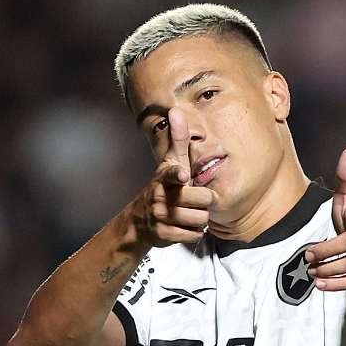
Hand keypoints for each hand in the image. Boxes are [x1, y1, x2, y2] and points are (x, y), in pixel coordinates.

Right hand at [132, 108, 217, 246]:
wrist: (141, 221)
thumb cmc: (165, 187)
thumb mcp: (170, 162)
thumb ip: (177, 139)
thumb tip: (176, 110)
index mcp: (165, 176)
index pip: (171, 174)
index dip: (177, 175)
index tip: (182, 175)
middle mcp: (160, 195)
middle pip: (201, 200)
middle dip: (204, 202)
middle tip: (196, 201)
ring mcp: (160, 216)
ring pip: (200, 219)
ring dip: (199, 219)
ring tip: (189, 213)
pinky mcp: (164, 234)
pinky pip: (193, 235)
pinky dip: (193, 233)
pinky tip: (184, 226)